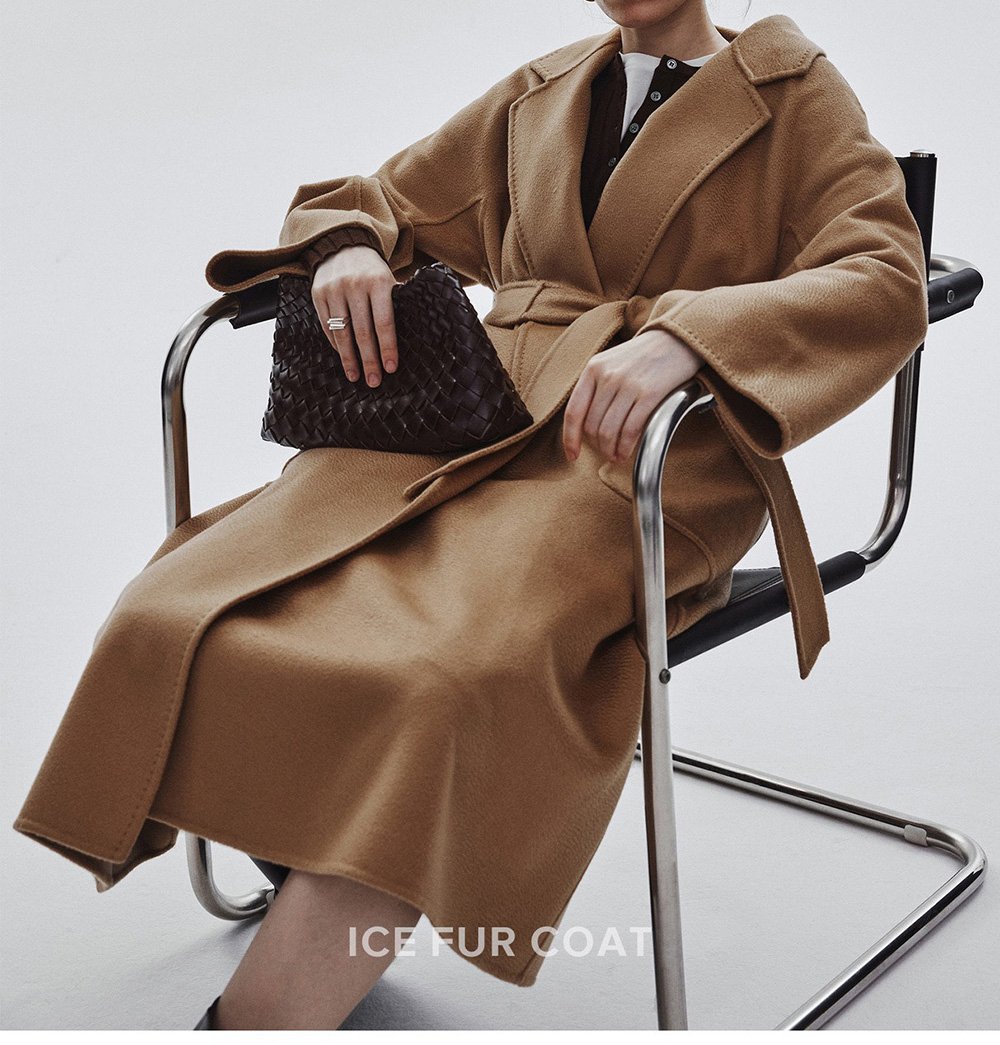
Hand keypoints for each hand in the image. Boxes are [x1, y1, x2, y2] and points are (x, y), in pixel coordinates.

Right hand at [311, 245, 398, 386]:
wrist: (344, 243)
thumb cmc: (373, 270)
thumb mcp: (388, 279)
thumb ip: (396, 303)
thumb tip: (410, 337)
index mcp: (378, 282)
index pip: (384, 322)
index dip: (387, 347)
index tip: (390, 368)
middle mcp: (354, 285)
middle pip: (363, 332)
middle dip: (369, 360)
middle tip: (374, 381)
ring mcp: (334, 290)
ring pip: (342, 332)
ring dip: (349, 358)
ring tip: (356, 377)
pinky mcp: (318, 294)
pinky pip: (327, 326)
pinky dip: (336, 344)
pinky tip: (344, 357)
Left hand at [562, 328, 704, 463]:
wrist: (677, 340)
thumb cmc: (643, 356)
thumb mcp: (611, 363)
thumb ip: (595, 388)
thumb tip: (583, 426)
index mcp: (593, 369)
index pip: (573, 411)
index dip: (570, 438)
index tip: (572, 454)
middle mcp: (607, 376)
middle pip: (591, 426)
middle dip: (596, 446)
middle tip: (605, 452)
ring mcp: (628, 385)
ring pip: (608, 431)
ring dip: (610, 450)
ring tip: (615, 456)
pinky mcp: (649, 394)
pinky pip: (630, 430)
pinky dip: (625, 447)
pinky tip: (626, 452)